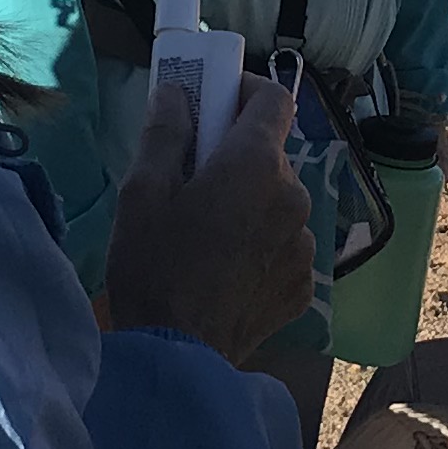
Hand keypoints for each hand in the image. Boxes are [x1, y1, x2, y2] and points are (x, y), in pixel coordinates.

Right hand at [106, 77, 311, 365]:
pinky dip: (262, 247)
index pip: (275, 99)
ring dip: (253, 205)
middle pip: (273, 156)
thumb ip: (165, 132)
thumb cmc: (152, 266)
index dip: (246, 91)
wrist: (177, 356)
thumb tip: (176, 91)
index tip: (216, 103)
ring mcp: (305, 245)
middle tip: (195, 178)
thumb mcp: (142, 192)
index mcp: (256, 164)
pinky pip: (286, 247)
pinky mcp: (305, 286)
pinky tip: (227, 270)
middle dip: (238, 156)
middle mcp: (294, 197)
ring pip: (280, 204)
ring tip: (209, 235)